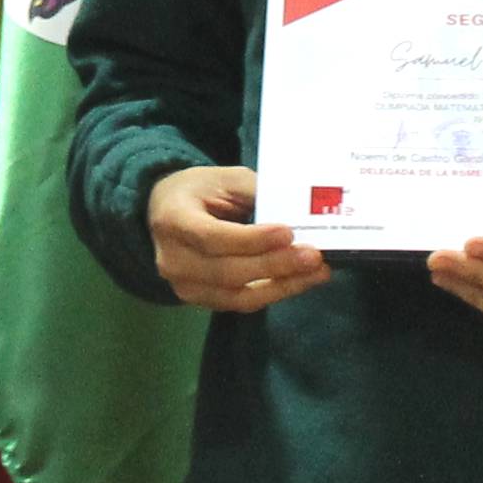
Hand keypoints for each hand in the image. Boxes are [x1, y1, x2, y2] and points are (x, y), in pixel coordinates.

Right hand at [146, 165, 325, 311]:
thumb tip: (300, 216)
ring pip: (238, 296)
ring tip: (317, 272)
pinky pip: (242, 303)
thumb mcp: (226, 179)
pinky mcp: (200, 299)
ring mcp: (184, 285)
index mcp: (173, 219)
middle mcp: (172, 259)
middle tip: (314, 256)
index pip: (212, 237)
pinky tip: (299, 281)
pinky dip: (274, 293)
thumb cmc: (200, 190)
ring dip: (283, 286)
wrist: (165, 210)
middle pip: (227, 272)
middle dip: (275, 266)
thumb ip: (258, 195)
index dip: (251, 240)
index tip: (288, 234)